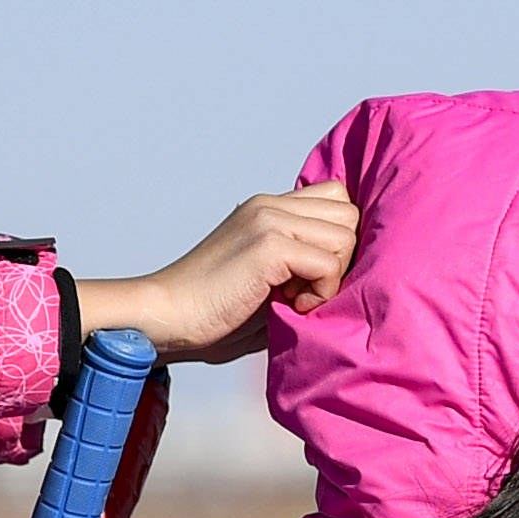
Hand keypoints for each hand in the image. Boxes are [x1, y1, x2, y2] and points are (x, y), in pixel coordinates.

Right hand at [76, 184, 356, 364]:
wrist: (166, 318)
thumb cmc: (216, 313)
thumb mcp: (267, 279)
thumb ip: (302, 263)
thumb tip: (352, 272)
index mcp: (269, 207)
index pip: (337, 199)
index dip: (337, 240)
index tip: (312, 277)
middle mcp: (271, 204)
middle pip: (349, 213)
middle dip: (341, 257)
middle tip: (306, 288)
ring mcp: (269, 220)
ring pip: (345, 237)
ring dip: (332, 276)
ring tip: (295, 298)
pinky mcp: (268, 244)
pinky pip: (329, 264)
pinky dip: (320, 293)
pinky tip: (290, 306)